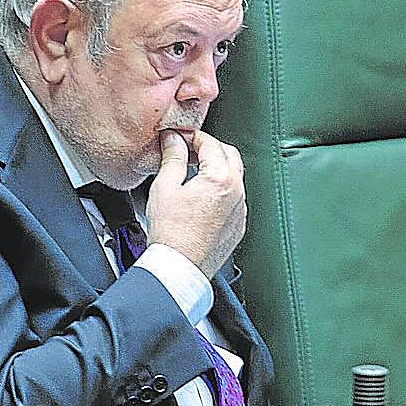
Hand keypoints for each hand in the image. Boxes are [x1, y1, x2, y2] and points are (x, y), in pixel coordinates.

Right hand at [146, 130, 245, 278]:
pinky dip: (221, 190)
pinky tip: (201, 197)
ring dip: (217, 168)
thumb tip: (173, 140)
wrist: (179, 269)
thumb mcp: (165, 187)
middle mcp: (236, 193)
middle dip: (209, 148)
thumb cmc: (171, 234)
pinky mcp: (238, 225)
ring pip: (234, 177)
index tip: (178, 137)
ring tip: (193, 173)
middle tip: (188, 150)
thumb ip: (173, 157)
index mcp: (220, 179)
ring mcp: (240, 210)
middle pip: (229, 155)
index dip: (192, 136)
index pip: (211, 143)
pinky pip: (234, 198)